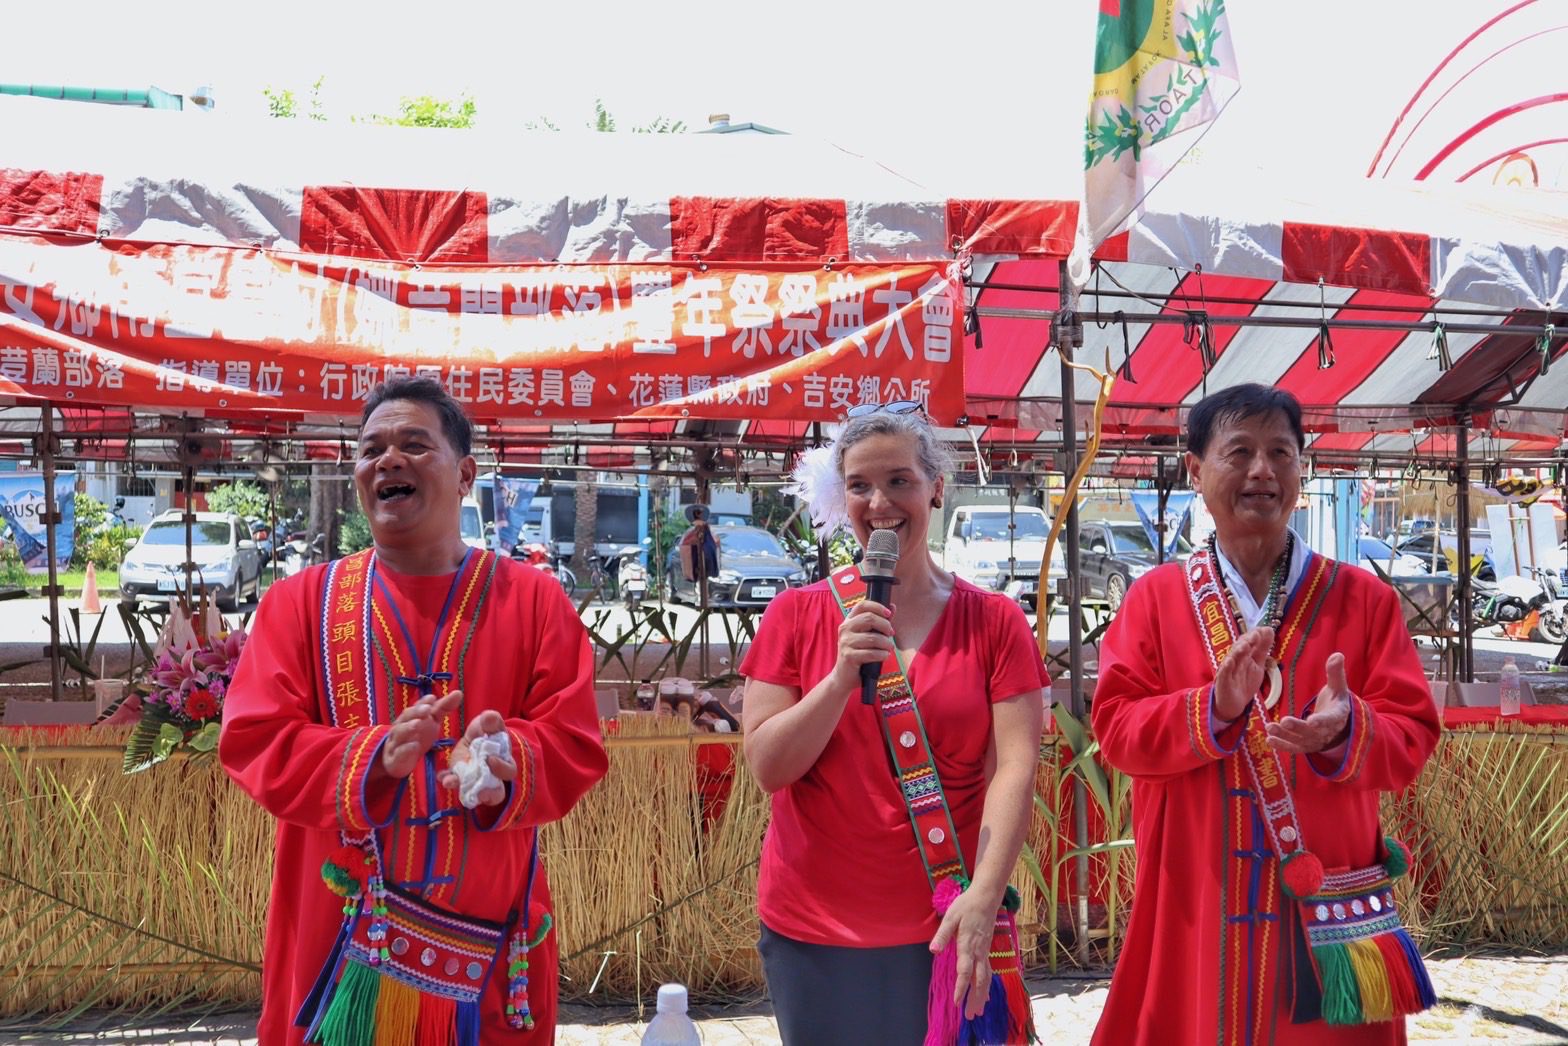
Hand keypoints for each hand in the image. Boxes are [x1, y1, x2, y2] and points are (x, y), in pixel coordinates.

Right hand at [379, 691, 462, 779]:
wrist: (400, 761)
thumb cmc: (418, 736)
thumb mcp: (432, 721)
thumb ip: (443, 708)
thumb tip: (458, 692)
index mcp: (411, 717)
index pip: (416, 706)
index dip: (423, 702)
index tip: (432, 698)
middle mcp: (401, 727)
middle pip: (406, 717)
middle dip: (416, 712)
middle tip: (427, 709)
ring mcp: (396, 742)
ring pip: (400, 733)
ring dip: (408, 728)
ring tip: (417, 723)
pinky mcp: (395, 759)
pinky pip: (399, 752)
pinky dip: (406, 749)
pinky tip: (415, 746)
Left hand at [438, 709, 517, 806]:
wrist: (474, 738)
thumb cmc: (487, 732)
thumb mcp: (489, 724)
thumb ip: (492, 721)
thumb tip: (490, 716)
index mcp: (504, 761)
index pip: (508, 771)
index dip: (501, 768)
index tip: (490, 759)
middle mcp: (493, 776)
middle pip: (497, 791)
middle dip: (488, 791)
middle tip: (478, 787)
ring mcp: (477, 781)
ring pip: (477, 794)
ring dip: (465, 790)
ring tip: (451, 783)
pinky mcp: (462, 780)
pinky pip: (458, 787)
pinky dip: (450, 781)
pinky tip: (444, 778)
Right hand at [828, 601, 894, 692]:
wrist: (844, 676)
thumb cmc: (859, 654)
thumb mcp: (867, 636)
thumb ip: (879, 622)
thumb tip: (892, 607)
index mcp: (849, 621)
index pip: (862, 605)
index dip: (877, 607)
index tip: (889, 613)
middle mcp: (845, 629)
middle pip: (869, 619)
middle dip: (885, 625)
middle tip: (891, 634)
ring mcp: (846, 642)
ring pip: (873, 638)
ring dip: (886, 643)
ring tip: (889, 648)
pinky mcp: (849, 656)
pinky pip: (871, 653)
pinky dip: (882, 655)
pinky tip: (884, 656)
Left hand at [930, 887, 999, 1019]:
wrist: (986, 898)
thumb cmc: (966, 905)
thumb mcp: (951, 916)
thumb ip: (942, 934)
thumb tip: (933, 950)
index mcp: (968, 944)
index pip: (964, 970)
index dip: (961, 987)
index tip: (956, 1002)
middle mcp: (978, 952)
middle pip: (979, 980)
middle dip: (974, 999)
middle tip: (970, 1016)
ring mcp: (984, 952)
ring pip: (985, 979)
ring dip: (981, 997)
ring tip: (977, 1013)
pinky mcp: (986, 951)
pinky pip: (988, 973)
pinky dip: (987, 987)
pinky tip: (985, 997)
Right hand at [1213, 627, 1273, 720]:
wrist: (1233, 705)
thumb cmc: (1244, 682)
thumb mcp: (1258, 664)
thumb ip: (1263, 648)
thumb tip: (1269, 628)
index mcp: (1244, 655)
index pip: (1248, 640)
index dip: (1255, 635)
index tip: (1264, 629)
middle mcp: (1235, 660)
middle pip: (1239, 647)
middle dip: (1247, 641)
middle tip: (1256, 635)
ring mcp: (1228, 670)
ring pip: (1232, 658)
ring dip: (1238, 651)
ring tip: (1245, 645)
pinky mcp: (1222, 682)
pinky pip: (1224, 673)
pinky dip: (1226, 667)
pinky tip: (1230, 661)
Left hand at [1266, 652, 1351, 753]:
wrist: (1338, 724)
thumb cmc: (1335, 701)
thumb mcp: (1338, 686)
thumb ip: (1335, 673)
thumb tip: (1337, 654)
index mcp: (1336, 716)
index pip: (1330, 720)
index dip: (1322, 721)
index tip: (1313, 721)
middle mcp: (1326, 732)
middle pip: (1312, 732)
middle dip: (1298, 728)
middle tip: (1285, 722)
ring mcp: (1315, 741)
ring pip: (1300, 741)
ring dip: (1285, 736)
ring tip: (1270, 728)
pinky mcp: (1305, 746)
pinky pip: (1294, 748)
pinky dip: (1282, 746)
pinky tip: (1269, 740)